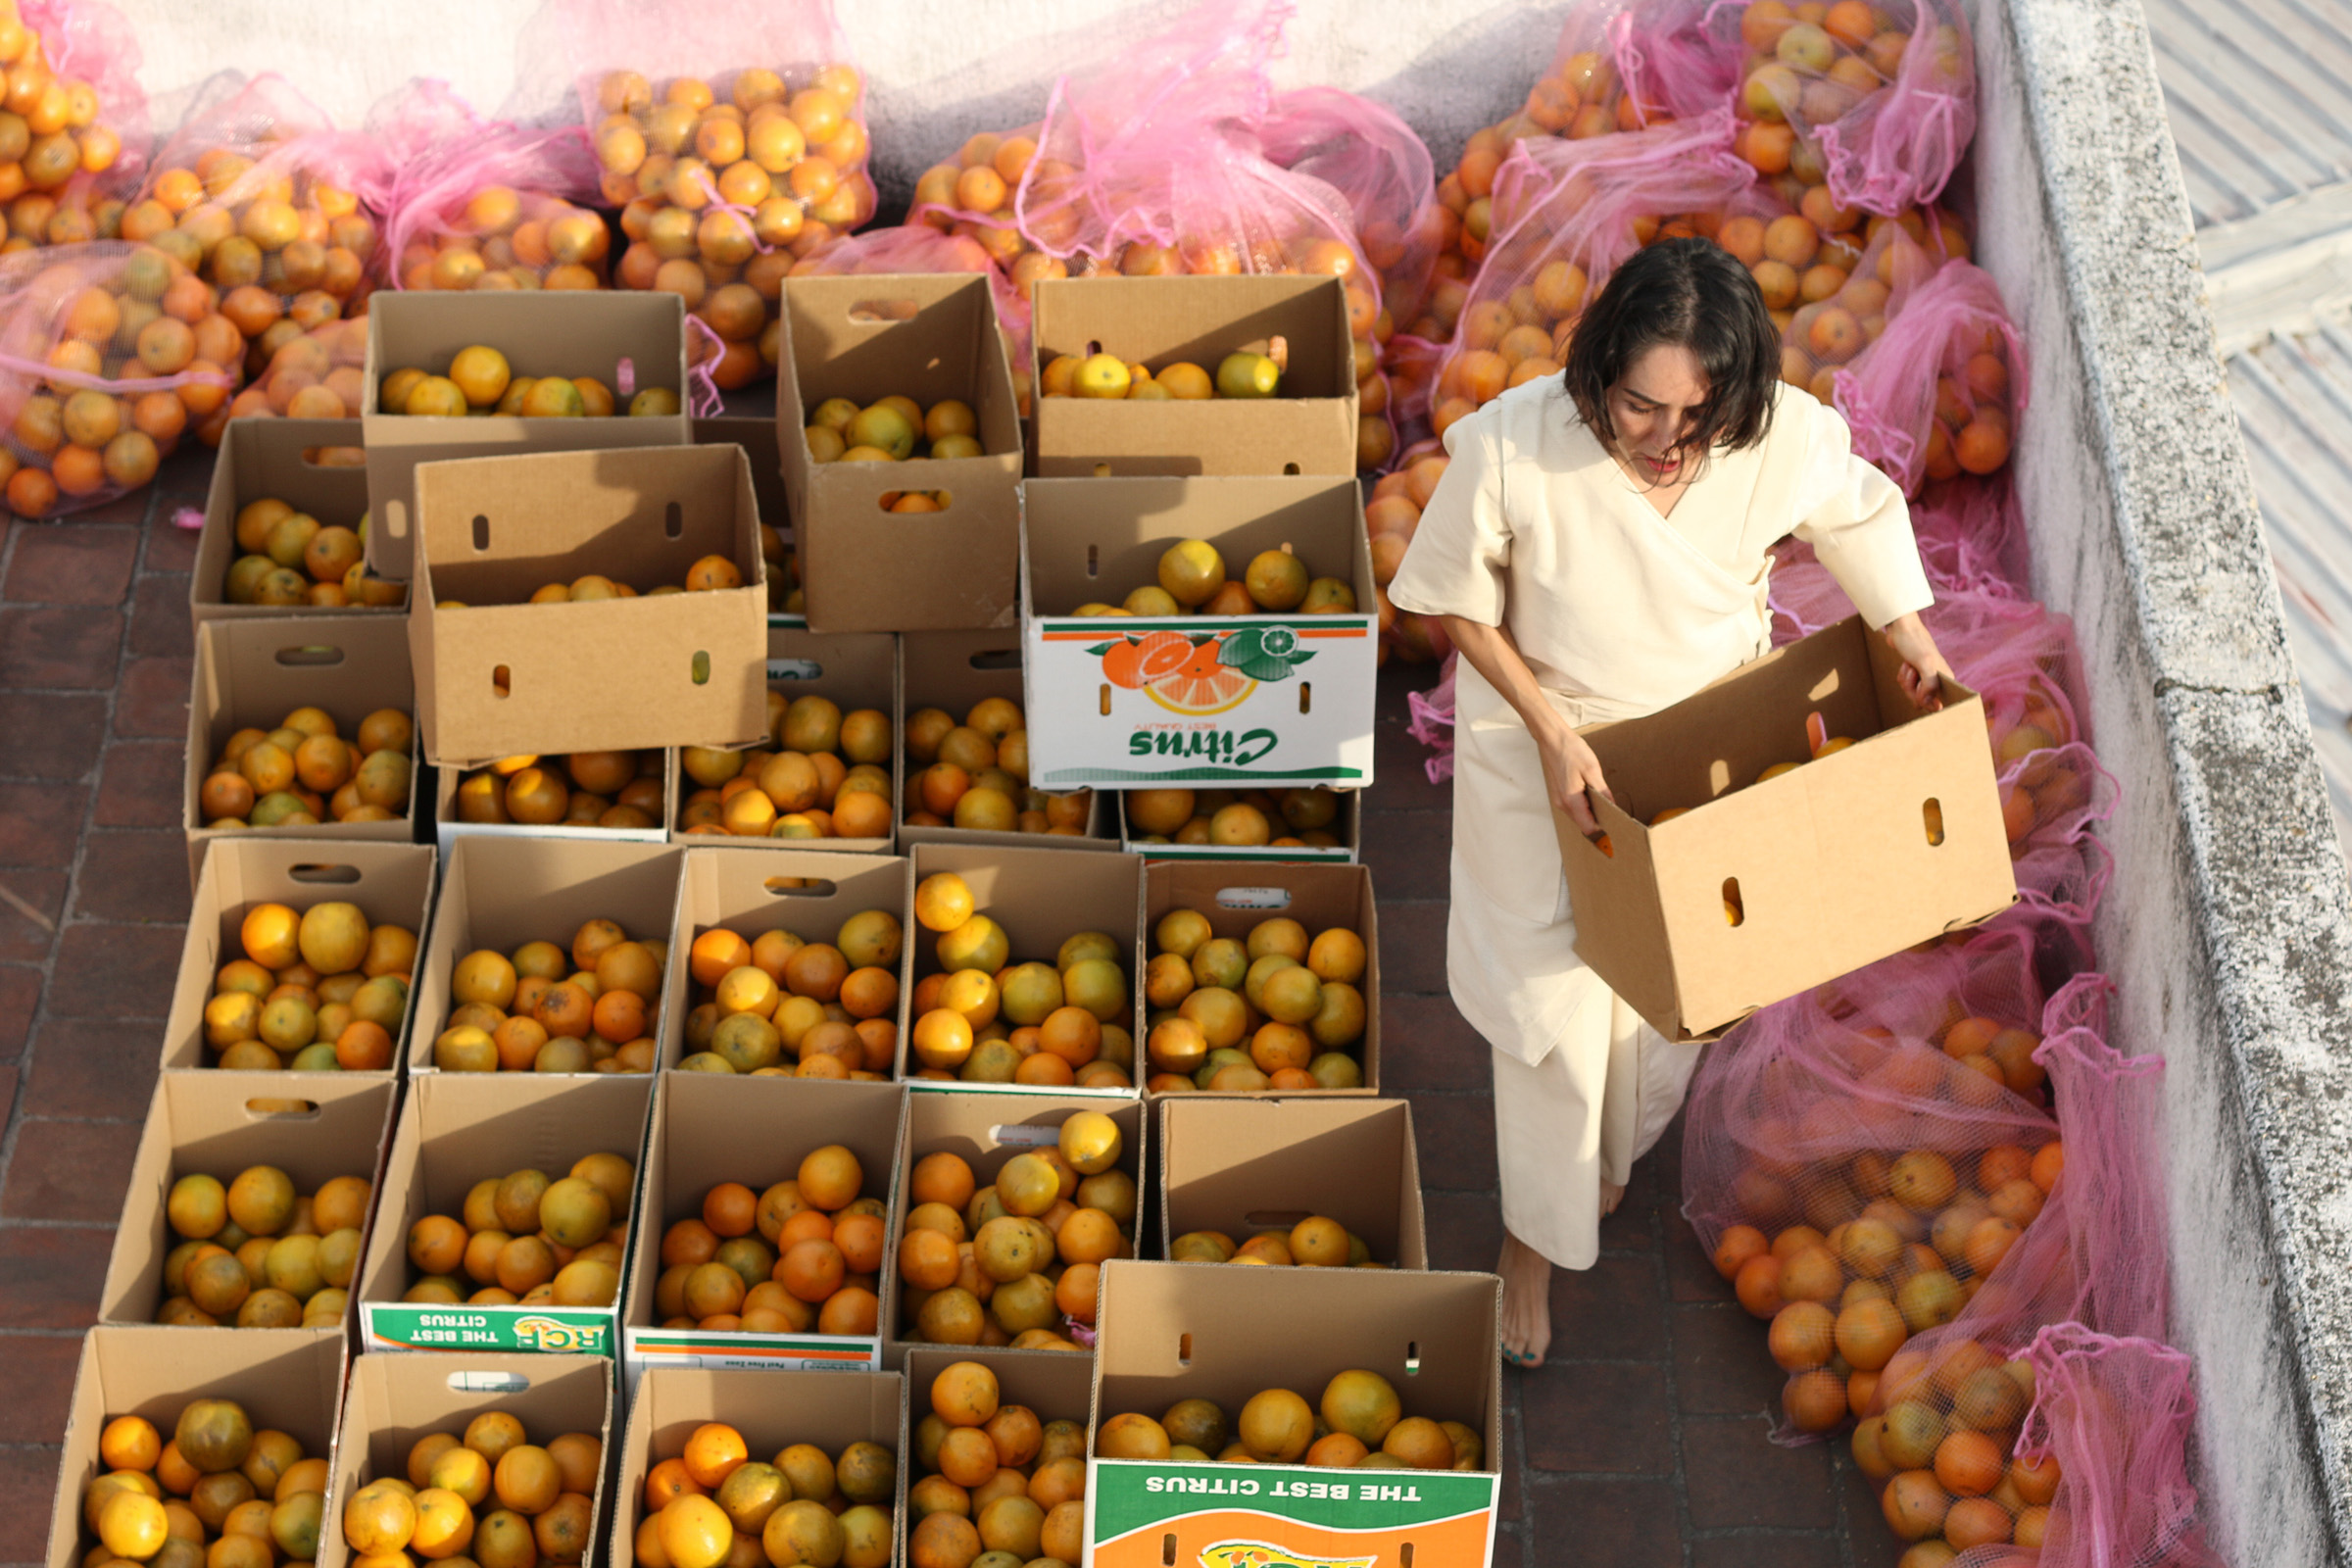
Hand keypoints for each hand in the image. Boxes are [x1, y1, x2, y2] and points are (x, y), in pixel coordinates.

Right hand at [1535, 716, 1612, 836]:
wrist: (1552, 739)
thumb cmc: (1571, 751)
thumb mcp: (1592, 770)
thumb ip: (1602, 791)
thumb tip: (1612, 807)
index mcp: (1571, 800)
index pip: (1588, 828)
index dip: (1601, 828)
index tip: (1614, 822)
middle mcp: (1563, 804)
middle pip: (1583, 823)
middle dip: (1598, 819)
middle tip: (1612, 808)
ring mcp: (1559, 799)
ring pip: (1579, 815)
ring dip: (1591, 811)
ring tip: (1601, 796)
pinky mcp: (1559, 794)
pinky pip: (1574, 807)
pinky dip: (1584, 804)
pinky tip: (1590, 790)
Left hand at [1882, 612, 1953, 712]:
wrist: (1901, 628)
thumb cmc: (1915, 642)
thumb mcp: (1925, 664)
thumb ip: (1929, 685)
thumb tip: (1929, 704)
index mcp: (1946, 678)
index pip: (1940, 703)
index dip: (1930, 704)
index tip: (1923, 703)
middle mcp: (1938, 679)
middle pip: (1922, 700)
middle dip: (1912, 689)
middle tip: (1913, 673)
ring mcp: (1925, 677)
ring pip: (1912, 693)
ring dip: (1906, 680)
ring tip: (1909, 665)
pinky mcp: (1915, 674)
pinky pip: (1906, 685)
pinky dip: (1902, 675)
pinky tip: (1906, 664)